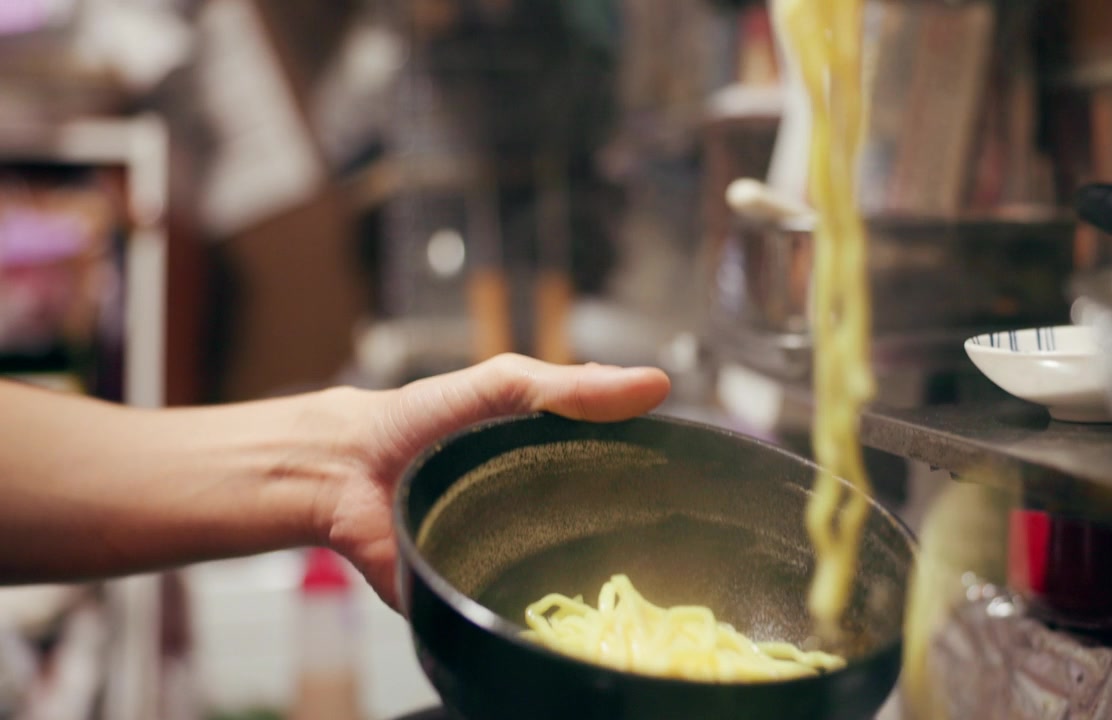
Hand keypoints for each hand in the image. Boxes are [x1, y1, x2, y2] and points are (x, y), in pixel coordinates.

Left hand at [319, 354, 669, 607]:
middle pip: (611, 531)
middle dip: (644, 540)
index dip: (663, 481)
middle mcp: (548, 512)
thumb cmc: (425, 418)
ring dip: (604, 585)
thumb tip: (659, 385)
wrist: (346, 470)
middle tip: (682, 547)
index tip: (702, 490)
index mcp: (559, 461)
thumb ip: (572, 387)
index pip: (627, 475)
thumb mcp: (504, 384)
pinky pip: (528, 615)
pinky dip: (553, 620)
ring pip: (578, 580)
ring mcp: (520, 558)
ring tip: (646, 589)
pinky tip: (583, 622)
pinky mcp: (485, 598)